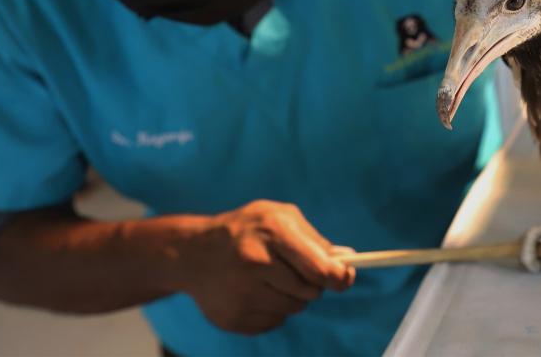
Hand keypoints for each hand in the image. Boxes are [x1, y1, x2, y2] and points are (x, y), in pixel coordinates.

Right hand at [171, 200, 354, 335]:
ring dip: (291, 298)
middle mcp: (256, 262)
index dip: (338, 277)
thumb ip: (314, 239)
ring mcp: (242, 293)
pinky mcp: (233, 318)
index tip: (344, 278)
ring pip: (293, 309)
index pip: (319, 268)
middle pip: (310, 292)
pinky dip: (272, 311)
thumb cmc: (247, 230)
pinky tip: (253, 292)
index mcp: (273, 231)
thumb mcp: (278, 217)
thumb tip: (347, 261)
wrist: (193, 252)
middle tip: (295, 272)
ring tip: (270, 279)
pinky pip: (273, 322)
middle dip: (311, 284)